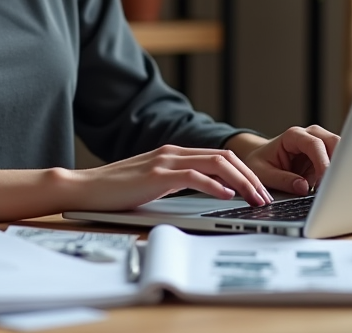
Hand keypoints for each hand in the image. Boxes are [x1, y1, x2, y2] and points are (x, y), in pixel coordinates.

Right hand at [64, 144, 274, 211]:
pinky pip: (194, 176)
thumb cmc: (117, 191)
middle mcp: (173, 152)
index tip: (258, 191)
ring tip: (254, 199)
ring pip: (216, 163)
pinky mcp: (157, 175)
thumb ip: (178, 183)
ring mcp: (165, 161)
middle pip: (225, 157)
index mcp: (175, 154)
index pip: (220, 156)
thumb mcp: (155, 184)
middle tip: (265, 197)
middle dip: (251, 176)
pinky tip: (226, 196)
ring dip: (241, 181)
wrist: (86, 188)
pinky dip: (215, 185)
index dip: (245, 172)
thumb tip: (207, 192)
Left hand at [227, 126, 339, 195]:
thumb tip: (303, 187)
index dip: (322, 162)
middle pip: (334, 142)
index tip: (325, 181)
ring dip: (339, 169)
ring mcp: (320, 145)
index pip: (314, 144)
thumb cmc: (260, 162)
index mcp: (293, 136)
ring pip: (341, 151)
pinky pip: (338, 162)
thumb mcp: (263, 173)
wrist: (260, 158)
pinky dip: (337, 174)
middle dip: (338, 162)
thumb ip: (282, 180)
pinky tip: (331, 187)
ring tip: (332, 188)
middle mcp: (310, 136)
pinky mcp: (324, 157)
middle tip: (333, 186)